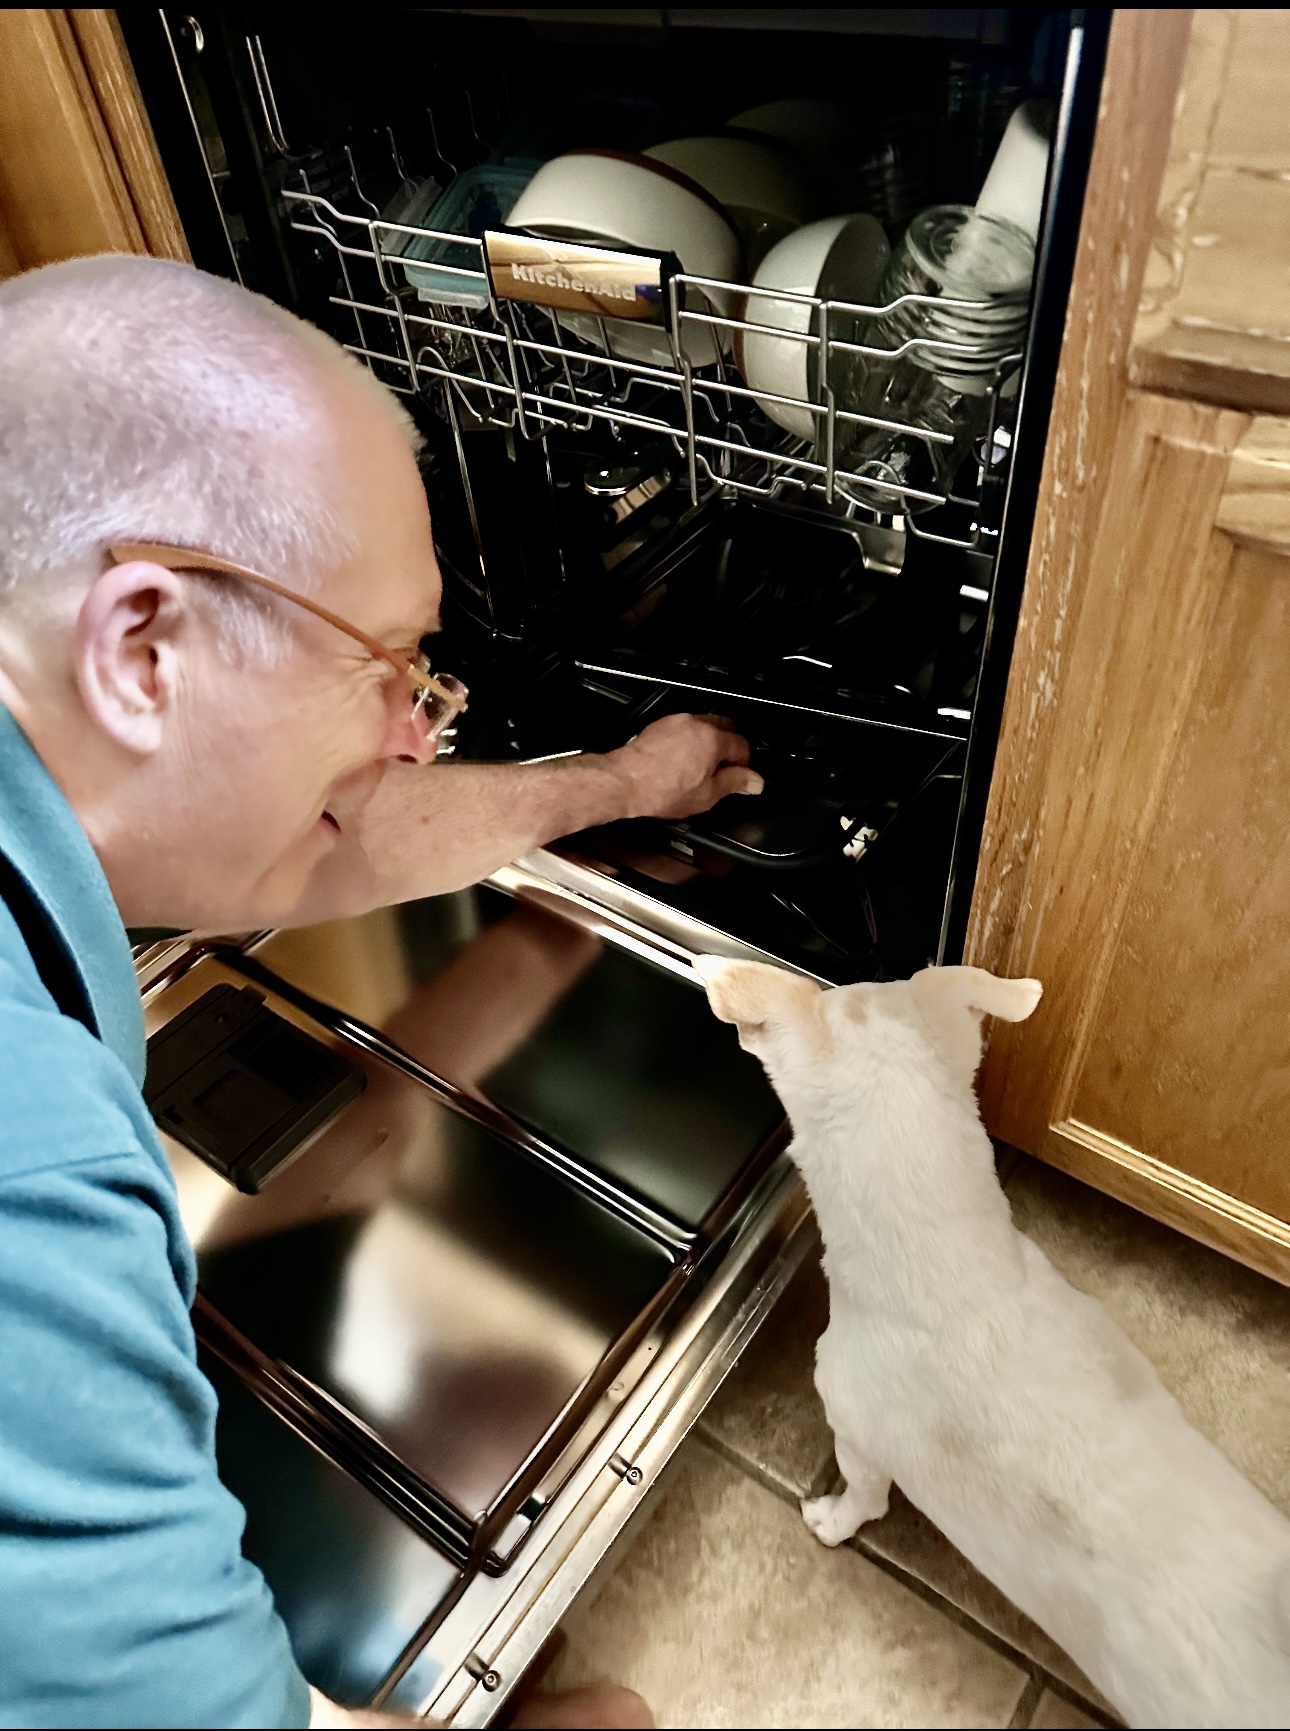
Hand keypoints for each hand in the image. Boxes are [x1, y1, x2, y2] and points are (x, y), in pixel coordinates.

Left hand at [606, 713, 762, 821]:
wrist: (624, 782)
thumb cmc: (661, 789)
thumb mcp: (707, 795)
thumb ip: (734, 783)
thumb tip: (754, 781)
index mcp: (713, 739)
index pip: (742, 745)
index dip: (745, 764)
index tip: (741, 776)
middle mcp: (696, 724)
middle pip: (725, 728)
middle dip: (730, 746)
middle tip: (726, 769)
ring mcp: (676, 722)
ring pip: (703, 726)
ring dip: (709, 742)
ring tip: (703, 766)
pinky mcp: (659, 726)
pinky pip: (683, 729)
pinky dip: (689, 740)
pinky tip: (682, 761)